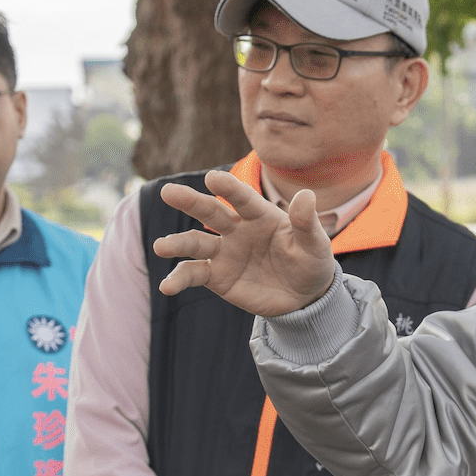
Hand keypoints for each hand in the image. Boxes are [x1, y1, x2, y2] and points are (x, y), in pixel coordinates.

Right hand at [154, 172, 336, 315]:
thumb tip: (307, 196)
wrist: (303, 297)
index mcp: (259, 214)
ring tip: (160, 247)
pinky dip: (178, 279)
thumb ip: (306, 223)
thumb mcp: (315, 245)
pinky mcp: (216, 276)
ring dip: (177, 244)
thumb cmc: (310, 262)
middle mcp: (236, 229)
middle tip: (168, 192)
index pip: (242, 198)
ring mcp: (224, 252)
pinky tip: (167, 287)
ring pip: (195, 243)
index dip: (228, 188)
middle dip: (189, 202)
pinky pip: (193, 274)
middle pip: (210, 212)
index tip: (212, 178)